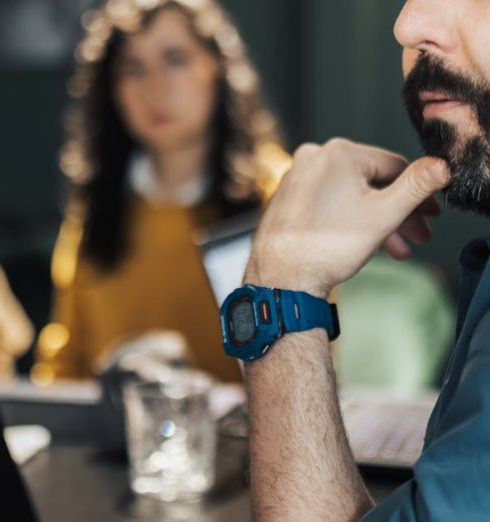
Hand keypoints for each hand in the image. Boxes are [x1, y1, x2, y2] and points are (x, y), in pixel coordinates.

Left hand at [245, 138, 449, 297]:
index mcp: (338, 153)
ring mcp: (297, 177)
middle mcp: (313, 158)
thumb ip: (416, 187)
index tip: (429, 215)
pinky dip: (348, 220)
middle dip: (397, 214)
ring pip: (350, 195)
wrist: (281, 278)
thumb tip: (440, 166)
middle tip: (416, 237)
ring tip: (394, 250)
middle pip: (371, 183)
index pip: (394, 166)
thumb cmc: (325, 248)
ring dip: (376, 222)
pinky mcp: (287, 197)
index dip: (418, 193)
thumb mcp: (383, 215)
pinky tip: (363, 243)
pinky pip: (328, 203)